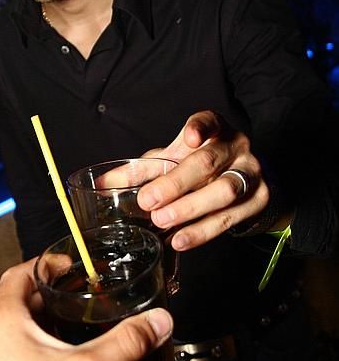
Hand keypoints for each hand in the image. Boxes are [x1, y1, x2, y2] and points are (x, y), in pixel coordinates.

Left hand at [0, 260, 172, 360]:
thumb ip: (125, 343)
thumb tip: (156, 322)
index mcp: (1, 320)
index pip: (20, 273)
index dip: (46, 264)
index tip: (66, 265)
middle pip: (12, 303)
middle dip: (44, 299)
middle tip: (73, 301)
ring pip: (2, 334)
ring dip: (29, 330)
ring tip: (61, 338)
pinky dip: (17, 358)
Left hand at [137, 110, 269, 250]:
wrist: (243, 180)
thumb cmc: (199, 165)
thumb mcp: (171, 160)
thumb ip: (139, 171)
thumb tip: (102, 186)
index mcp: (214, 129)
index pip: (209, 120)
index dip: (200, 127)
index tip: (189, 137)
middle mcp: (236, 146)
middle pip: (208, 162)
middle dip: (176, 183)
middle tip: (148, 201)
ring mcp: (251, 172)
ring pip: (225, 191)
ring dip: (190, 209)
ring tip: (162, 222)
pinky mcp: (259, 199)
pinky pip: (231, 218)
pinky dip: (203, 231)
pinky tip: (180, 239)